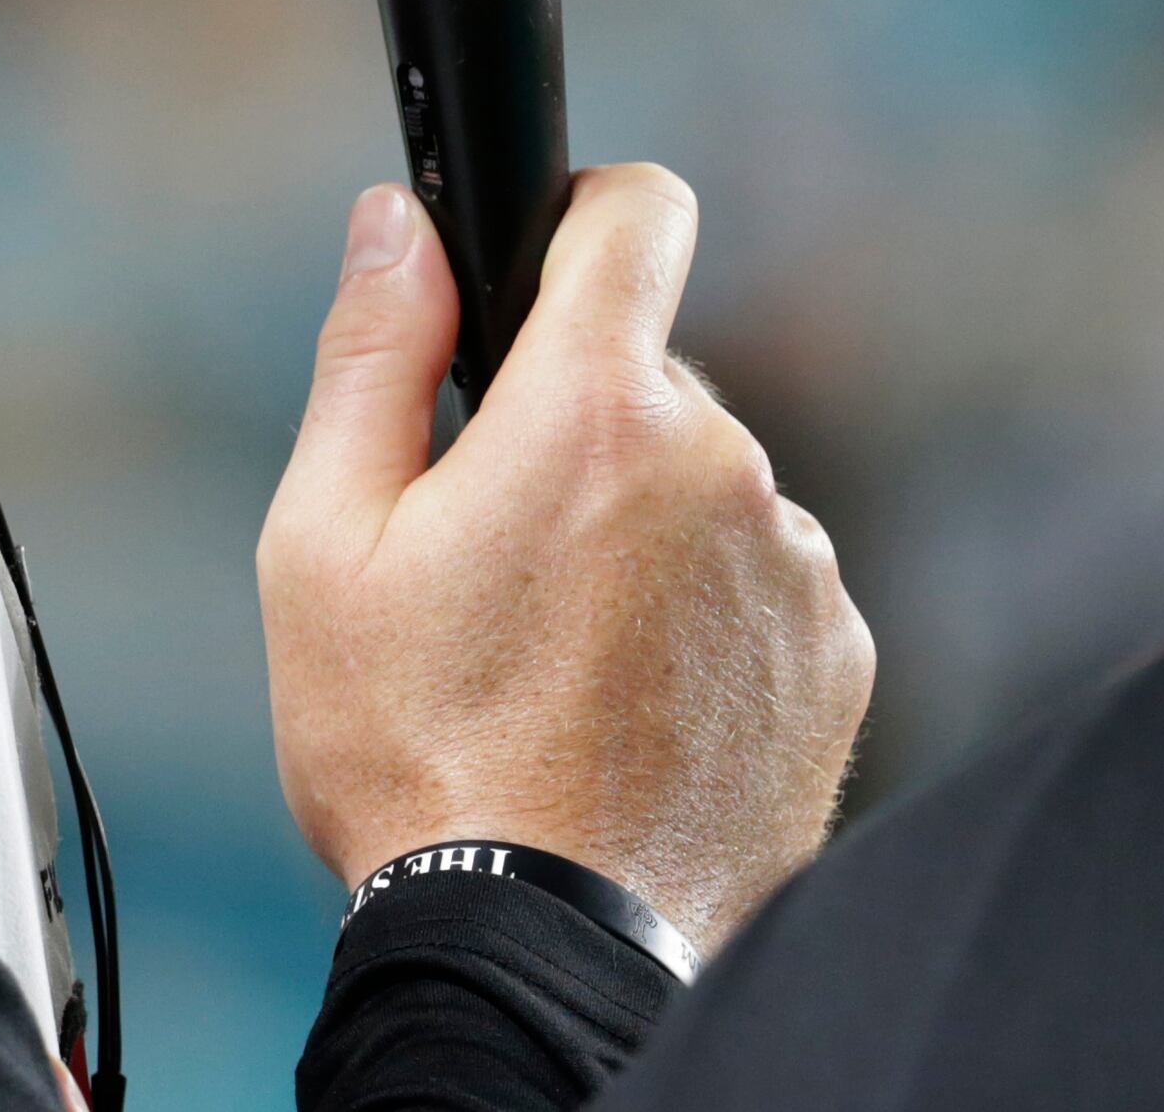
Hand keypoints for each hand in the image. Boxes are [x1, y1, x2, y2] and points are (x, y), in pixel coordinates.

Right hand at [256, 167, 871, 954]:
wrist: (544, 953)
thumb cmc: (413, 756)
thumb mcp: (324, 543)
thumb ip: (371, 354)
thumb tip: (396, 222)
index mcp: (592, 412)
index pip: (635, 213)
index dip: (580, 210)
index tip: (541, 259)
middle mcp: (723, 465)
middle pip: (644, 375)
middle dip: (573, 427)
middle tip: (491, 552)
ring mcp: (795, 565)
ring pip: (702, 484)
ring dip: (641, 528)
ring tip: (558, 657)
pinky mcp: (838, 658)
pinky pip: (758, 580)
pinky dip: (701, 615)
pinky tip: (627, 705)